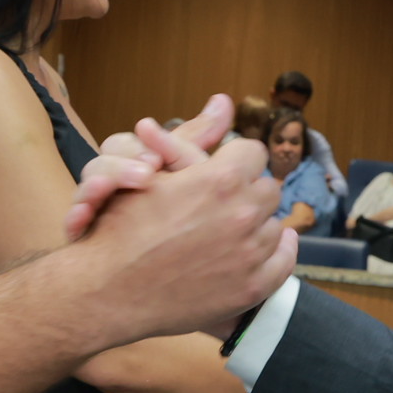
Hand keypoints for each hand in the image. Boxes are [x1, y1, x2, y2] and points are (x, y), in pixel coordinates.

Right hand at [68, 113, 293, 339]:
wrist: (109, 292)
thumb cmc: (122, 228)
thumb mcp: (153, 173)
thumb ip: (193, 137)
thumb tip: (223, 101)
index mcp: (220, 180)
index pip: (254, 153)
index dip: (235, 161)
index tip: (222, 173)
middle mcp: (242, 215)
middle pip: (268, 189)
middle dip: (246, 192)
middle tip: (222, 204)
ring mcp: (249, 254)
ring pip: (275, 225)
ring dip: (256, 225)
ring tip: (228, 232)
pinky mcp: (251, 287)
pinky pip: (284, 261)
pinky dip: (277, 252)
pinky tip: (261, 248)